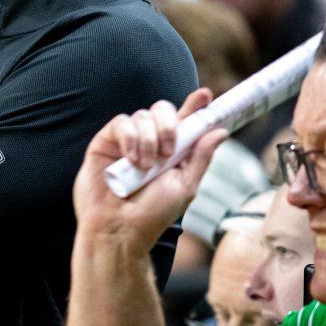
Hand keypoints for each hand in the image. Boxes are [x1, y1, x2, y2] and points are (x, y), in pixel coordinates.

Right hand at [72, 89, 227, 251]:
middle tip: (169, 152)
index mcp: (171, 151)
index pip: (184, 121)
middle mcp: (149, 142)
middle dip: (169, 125)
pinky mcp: (105, 142)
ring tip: (146, 167)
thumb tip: (220, 131)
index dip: (195, 105)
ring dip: (149, 140)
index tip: (206, 96)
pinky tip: (131, 159)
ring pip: (142, 116)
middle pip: (162, 110)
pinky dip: (130, 137)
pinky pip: (121, 123)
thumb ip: (200, 156)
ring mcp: (126, 141)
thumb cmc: (152, 215)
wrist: (119, 229)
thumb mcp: (185, 186)